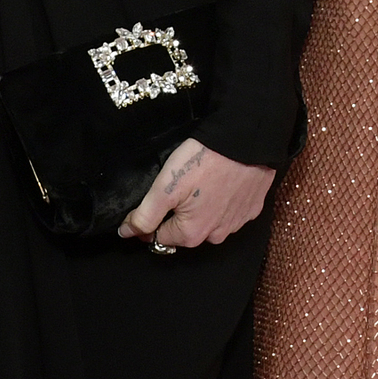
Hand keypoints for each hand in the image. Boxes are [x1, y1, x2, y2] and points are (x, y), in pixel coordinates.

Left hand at [122, 138, 273, 252]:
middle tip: (179, 186)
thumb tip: (126, 233)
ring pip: (208, 223)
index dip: (150, 220)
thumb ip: (144, 216)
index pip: (159, 237)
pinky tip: (220, 183)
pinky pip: (229, 213)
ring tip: (200, 182)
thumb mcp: (165, 188)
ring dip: (200, 209)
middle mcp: (215, 236)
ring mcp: (236, 224)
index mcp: (191, 234)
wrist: (246, 141)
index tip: (155, 197)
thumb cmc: (203, 161)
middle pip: (185, 232)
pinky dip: (222, 202)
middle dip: (177, 214)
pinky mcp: (251, 210)